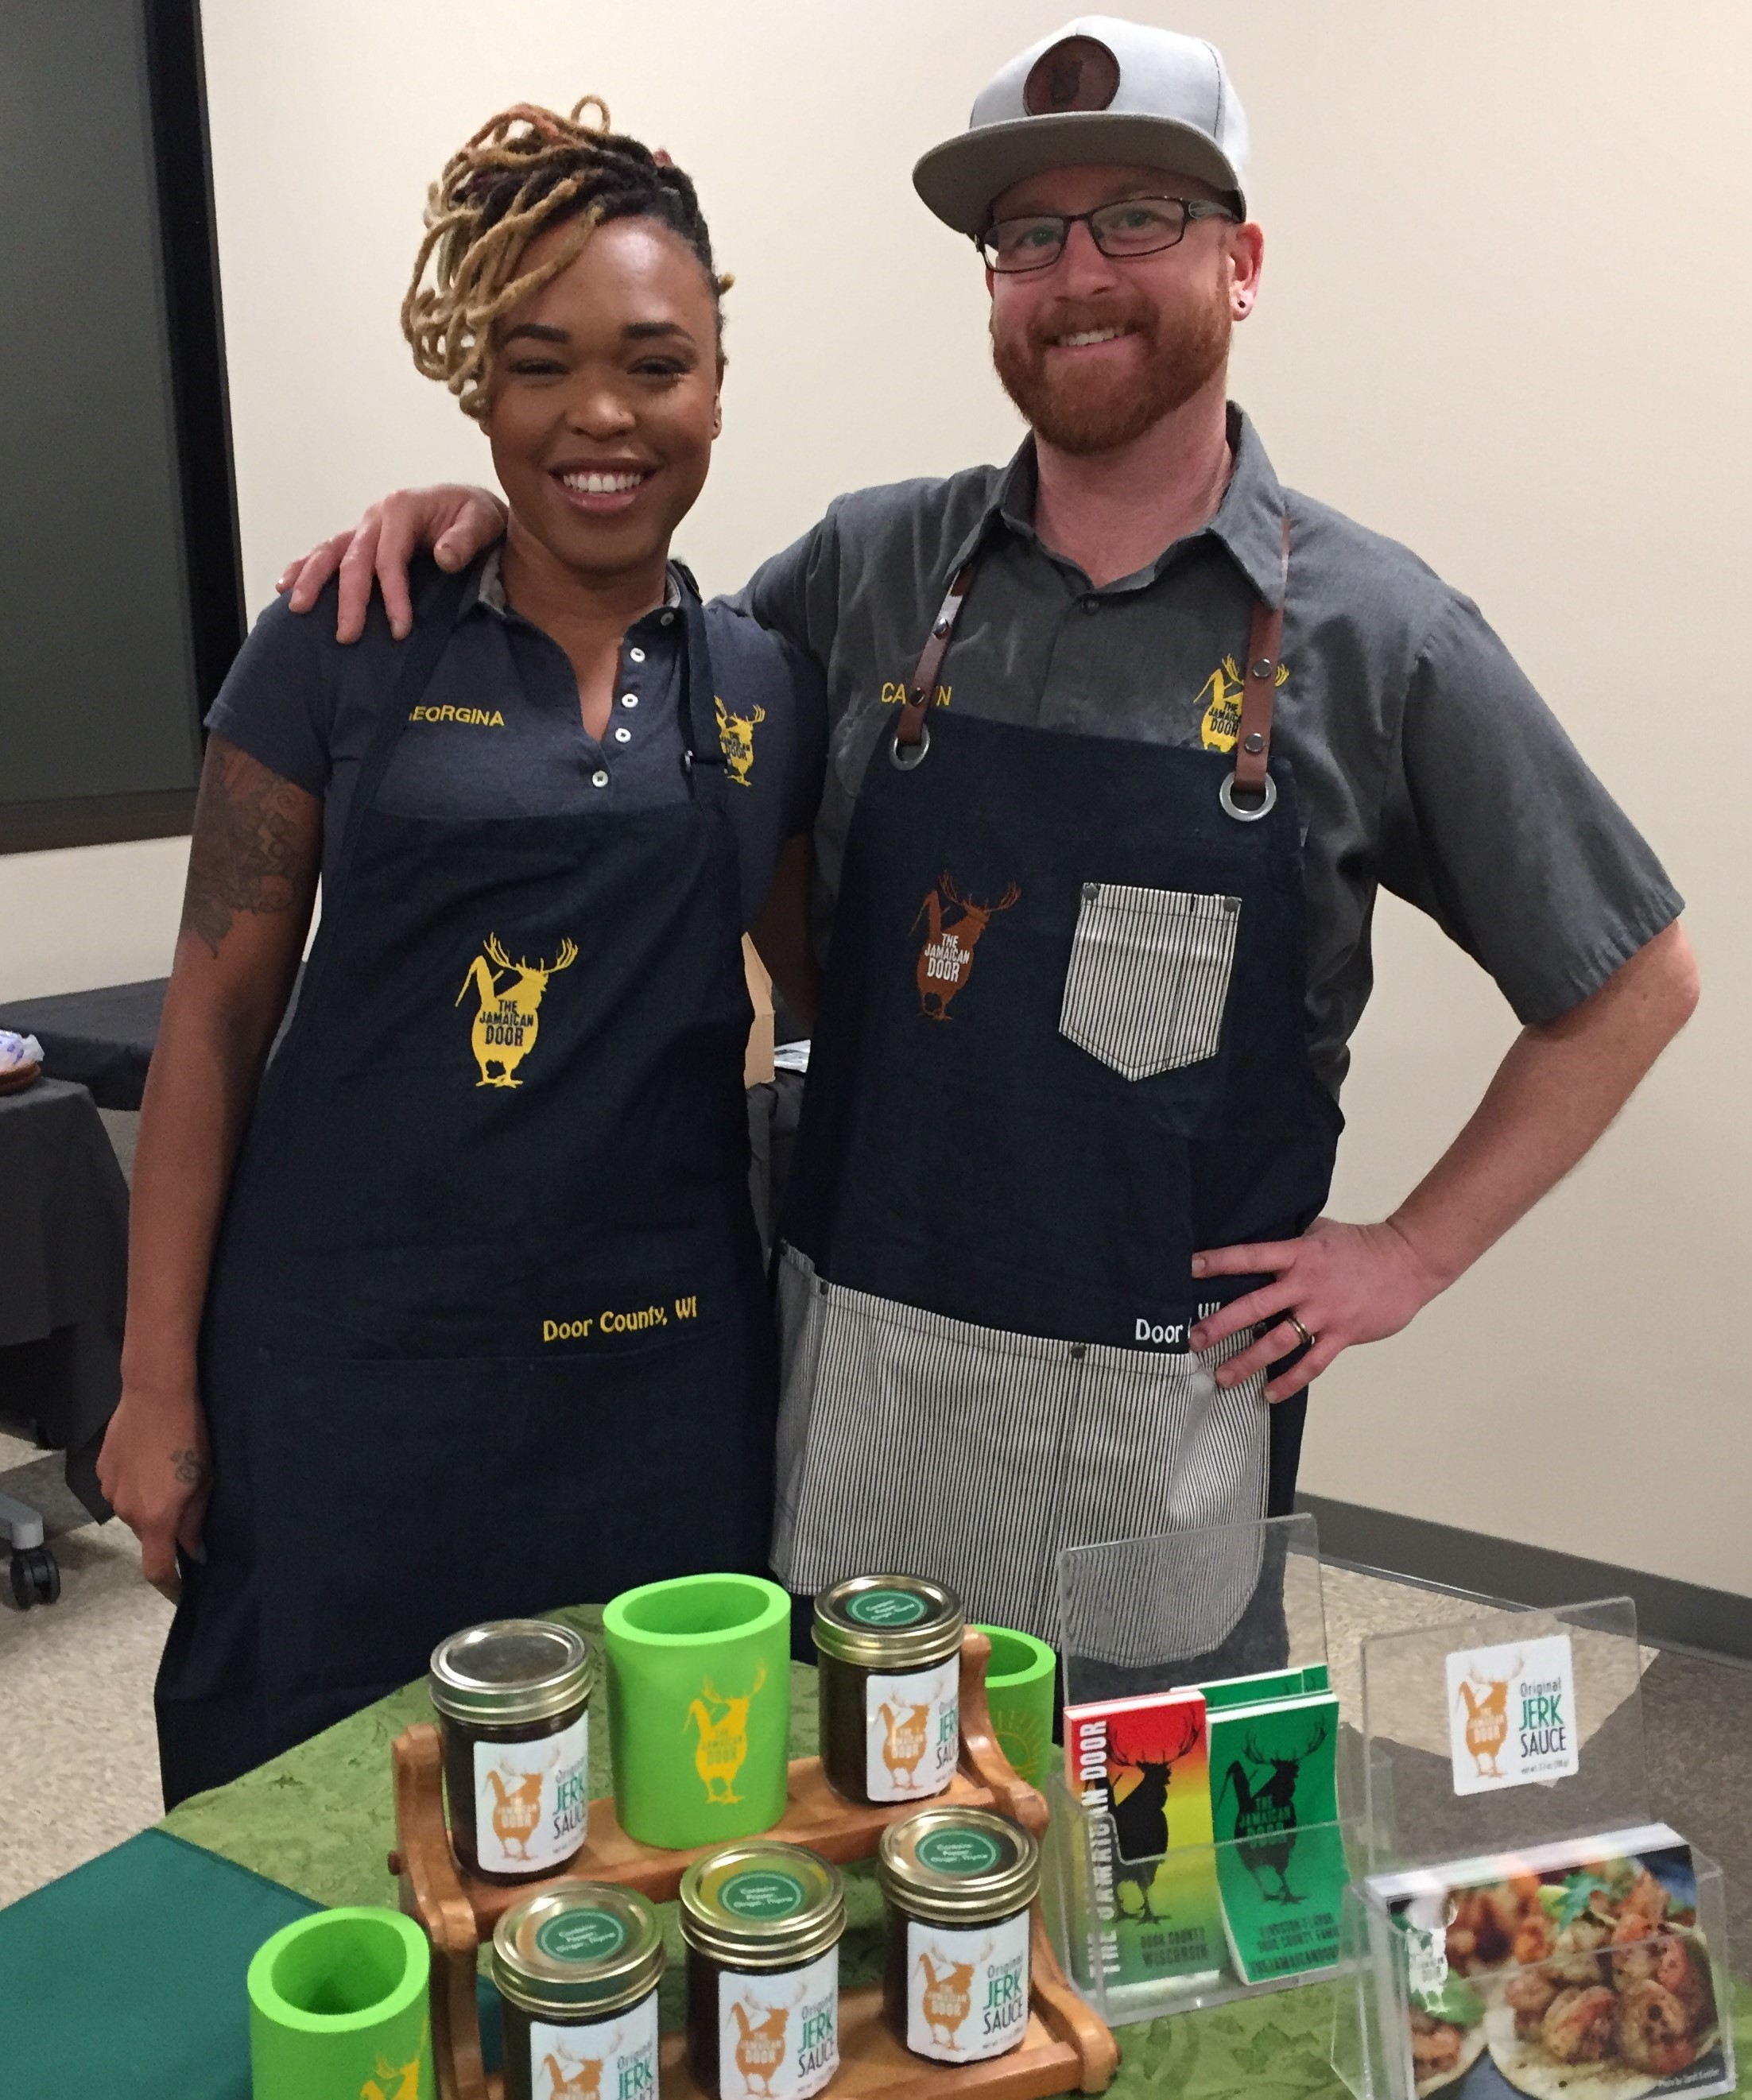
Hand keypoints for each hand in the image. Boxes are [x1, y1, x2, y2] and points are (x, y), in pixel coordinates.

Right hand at [96, 1384, 211, 1601]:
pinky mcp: (101, 1470)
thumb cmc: (190, 1436)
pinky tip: (151, 1458)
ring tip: (169, 1471)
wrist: (156, 1394)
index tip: (182, 1591)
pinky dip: (136, 1484)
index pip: (157, 1569)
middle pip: (147, 1535)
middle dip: (167, 1528)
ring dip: (150, 1502)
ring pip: (134, 1510)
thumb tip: (193, 1549)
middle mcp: (126, 1512)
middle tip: (188, 1500)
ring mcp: (109, 1490)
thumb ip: (195, 1520)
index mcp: (155, 1519)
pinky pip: (122, 1489)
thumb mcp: (204, 1480)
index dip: (170, 1585)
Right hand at [276, 485, 506, 643]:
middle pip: (354, 559)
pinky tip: (285, 586)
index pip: (390, 557)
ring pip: (330, 552)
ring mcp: (365, 526)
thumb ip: (465, 539)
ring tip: (297, 608)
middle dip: (349, 599)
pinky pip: (327, 552)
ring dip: (311, 580)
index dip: (392, 594)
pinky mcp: (361, 539)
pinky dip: (304, 567)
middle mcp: (377, 515)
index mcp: (402, 507)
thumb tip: (444, 558)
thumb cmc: (477, 515)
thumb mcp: (483, 520)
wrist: (472, 507)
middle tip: (347, 635)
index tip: (399, 629)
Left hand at [1187, 1217, 1441, 1402]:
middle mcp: (1306, 1284)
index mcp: (1298, 1254)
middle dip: (1221, 1324)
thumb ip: (1291, 1244)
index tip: (1189, 1268)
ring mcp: (1324, 1312)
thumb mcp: (1321, 1233)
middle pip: (1255, 1305)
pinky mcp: (1342, 1334)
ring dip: (1247, 1361)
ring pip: (1278, 1341)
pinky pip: (1312, 1363)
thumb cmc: (1363, 1245)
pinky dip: (1290, 1381)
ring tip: (1222, 1377)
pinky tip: (1269, 1394)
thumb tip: (1259, 1249)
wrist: (1408, 1261)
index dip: (1219, 1261)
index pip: (1250, 1256)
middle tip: (1194, 1340)